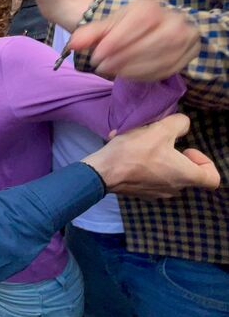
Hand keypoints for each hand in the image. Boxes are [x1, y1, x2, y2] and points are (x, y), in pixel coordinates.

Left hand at [69, 0, 199, 80]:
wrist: (147, 30)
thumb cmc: (123, 29)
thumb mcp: (105, 27)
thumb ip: (88, 34)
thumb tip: (73, 44)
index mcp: (151, 7)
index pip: (140, 21)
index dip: (117, 40)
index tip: (96, 56)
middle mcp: (174, 19)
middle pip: (152, 41)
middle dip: (123, 58)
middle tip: (101, 66)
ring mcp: (185, 38)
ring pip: (162, 57)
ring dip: (132, 69)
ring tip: (112, 71)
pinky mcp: (187, 56)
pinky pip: (167, 70)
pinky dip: (144, 75)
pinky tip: (127, 75)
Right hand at [84, 114, 219, 198]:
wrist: (103, 172)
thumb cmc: (135, 152)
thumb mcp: (160, 129)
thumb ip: (179, 123)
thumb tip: (182, 125)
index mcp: (185, 176)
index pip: (212, 178)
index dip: (205, 161)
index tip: (186, 148)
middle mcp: (174, 189)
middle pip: (186, 173)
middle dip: (176, 155)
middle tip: (161, 141)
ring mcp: (156, 193)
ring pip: (166, 174)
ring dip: (158, 159)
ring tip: (139, 144)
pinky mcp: (140, 193)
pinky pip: (148, 177)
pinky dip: (143, 166)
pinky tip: (127, 152)